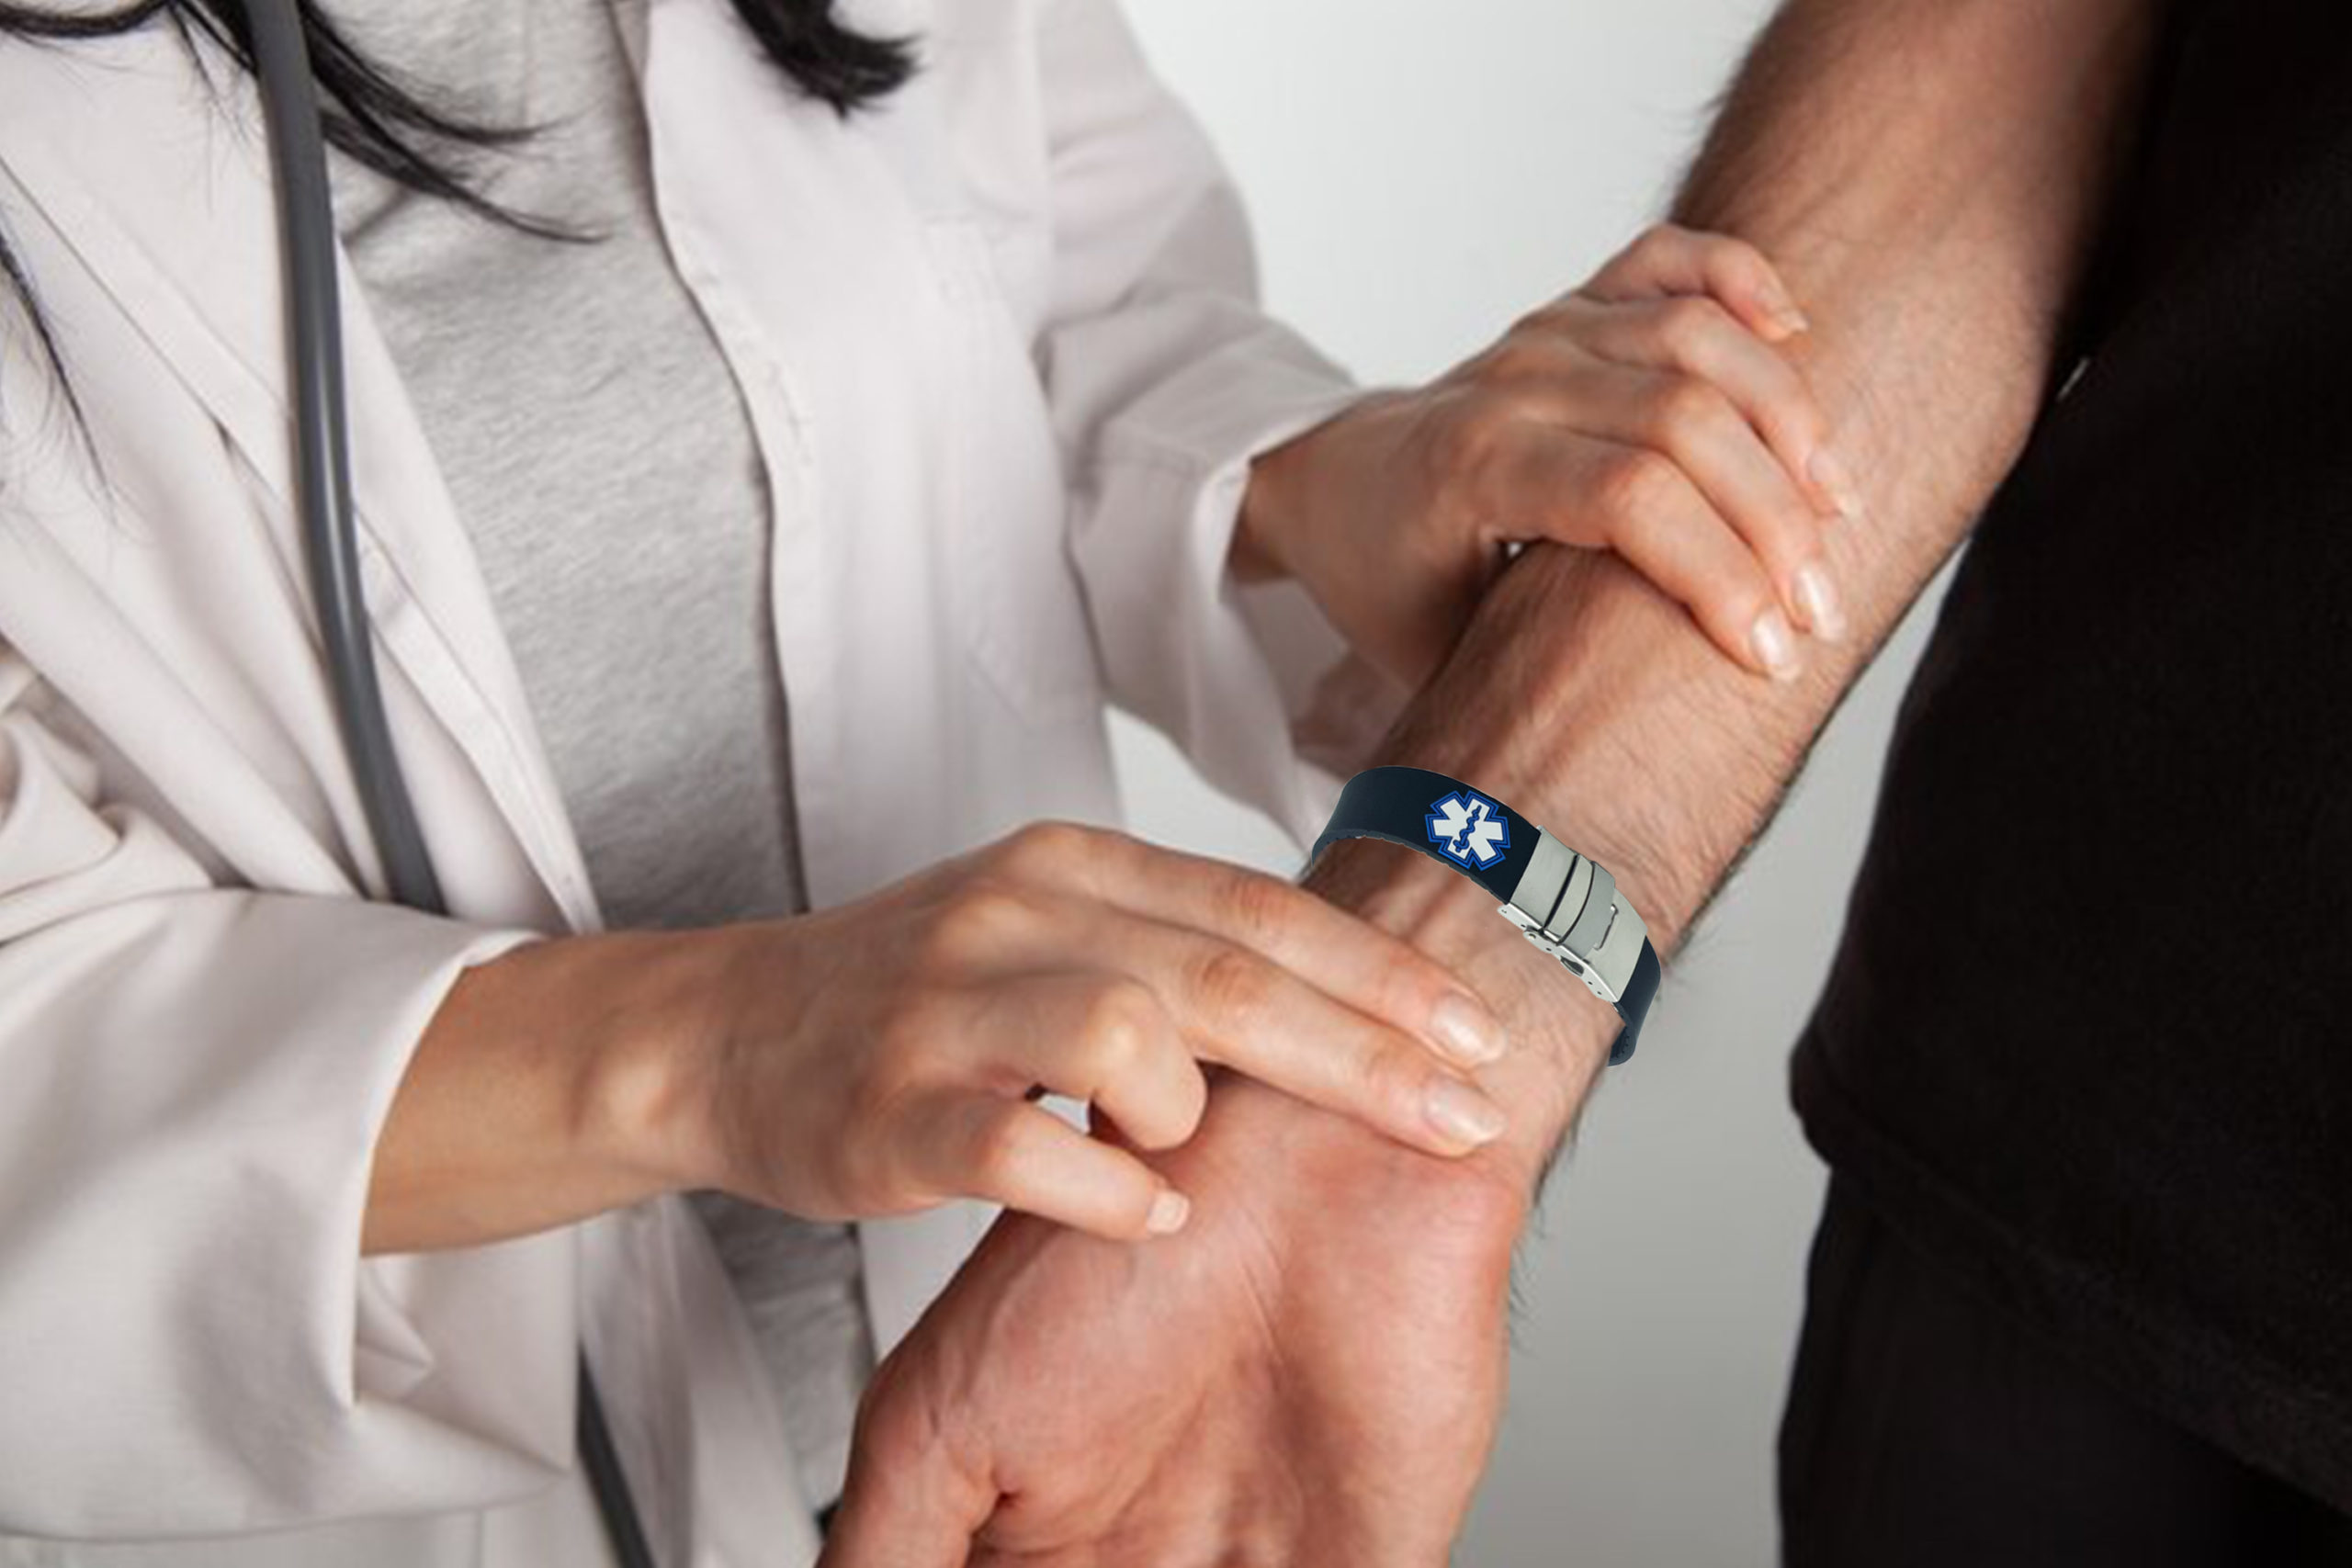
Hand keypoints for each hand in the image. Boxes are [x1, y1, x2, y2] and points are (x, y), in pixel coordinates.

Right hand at [820, 837, 1608, 1566]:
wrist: (723, 1032)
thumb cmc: (916, 992)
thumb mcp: (1050, 928)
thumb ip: (1177, 945)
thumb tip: (1352, 990)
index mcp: (1074, 864)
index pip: (1258, 906)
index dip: (1378, 971)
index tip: (1476, 1032)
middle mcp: (1018, 914)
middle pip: (1225, 974)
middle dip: (1363, 1051)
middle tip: (1461, 1117)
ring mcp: (946, 1008)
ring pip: (1125, 1034)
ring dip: (1198, 1109)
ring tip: (1198, 1156)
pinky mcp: (889, 1108)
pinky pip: (1021, 1149)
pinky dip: (1106, 1190)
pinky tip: (1151, 1217)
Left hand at [1239, 223, 1858, 686]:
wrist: (1336, 484)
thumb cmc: (1389, 583)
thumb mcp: (1429, 657)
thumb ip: (1518, 680)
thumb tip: (1620, 771)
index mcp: (1469, 467)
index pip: (1630, 497)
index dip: (1719, 575)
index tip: (1771, 657)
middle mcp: (1515, 381)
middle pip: (1687, 418)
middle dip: (1775, 521)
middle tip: (1822, 610)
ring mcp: (1547, 330)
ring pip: (1699, 335)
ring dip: (1788, 417)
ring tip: (1836, 507)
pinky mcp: (1576, 303)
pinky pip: (1672, 260)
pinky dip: (1742, 279)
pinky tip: (1796, 333)